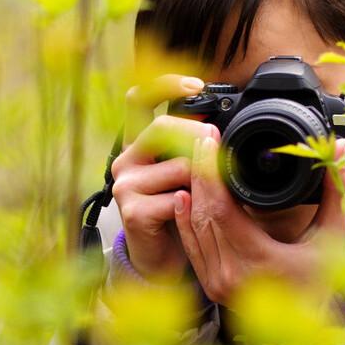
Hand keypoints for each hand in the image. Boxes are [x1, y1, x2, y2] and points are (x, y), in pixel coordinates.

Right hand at [111, 74, 211, 279]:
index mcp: (138, 144)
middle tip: (219, 151)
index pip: (139, 100)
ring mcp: (125, 185)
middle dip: (199, 137)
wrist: (162, 259)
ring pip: (179, 167)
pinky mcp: (131, 211)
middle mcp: (125, 159)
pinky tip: (189, 215)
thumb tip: (216, 128)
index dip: (165, 85)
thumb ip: (194, 148)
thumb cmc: (180, 212)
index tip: (196, 86)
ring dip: (202, 183)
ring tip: (201, 198)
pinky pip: (177, 199)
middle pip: (165, 128)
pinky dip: (193, 207)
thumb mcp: (188, 173)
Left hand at [172, 134, 344, 305]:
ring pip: (194, 228)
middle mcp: (232, 274)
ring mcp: (218, 283)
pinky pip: (192, 246)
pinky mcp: (212, 287)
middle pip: (204, 213)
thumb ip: (334, 188)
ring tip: (195, 160)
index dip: (212, 171)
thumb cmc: (326, 283)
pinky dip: (186, 219)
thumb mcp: (334, 234)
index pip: (222, 207)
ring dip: (193, 192)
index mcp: (260, 260)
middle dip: (200, 173)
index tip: (211, 141)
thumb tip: (339, 148)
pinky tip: (186, 195)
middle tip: (201, 140)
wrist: (311, 330)